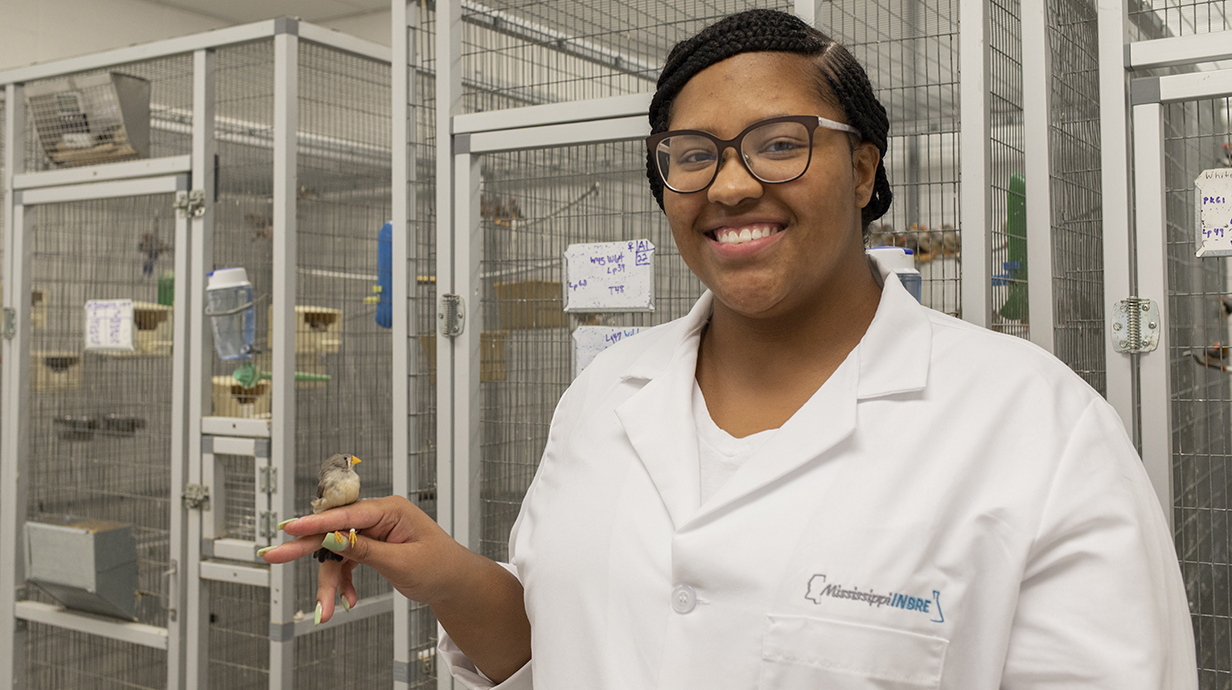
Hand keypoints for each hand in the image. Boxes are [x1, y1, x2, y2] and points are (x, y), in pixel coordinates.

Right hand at [260, 495, 469, 623]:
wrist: (455, 582)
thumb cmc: (440, 567)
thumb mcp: (402, 562)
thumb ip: (366, 550)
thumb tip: (334, 539)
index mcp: (390, 510)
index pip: (346, 514)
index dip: (316, 523)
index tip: (290, 528)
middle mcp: (379, 516)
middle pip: (334, 530)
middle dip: (307, 549)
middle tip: (274, 557)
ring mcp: (374, 531)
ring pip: (337, 552)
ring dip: (330, 581)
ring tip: (327, 608)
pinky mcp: (371, 546)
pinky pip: (346, 561)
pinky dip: (342, 581)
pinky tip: (347, 600)